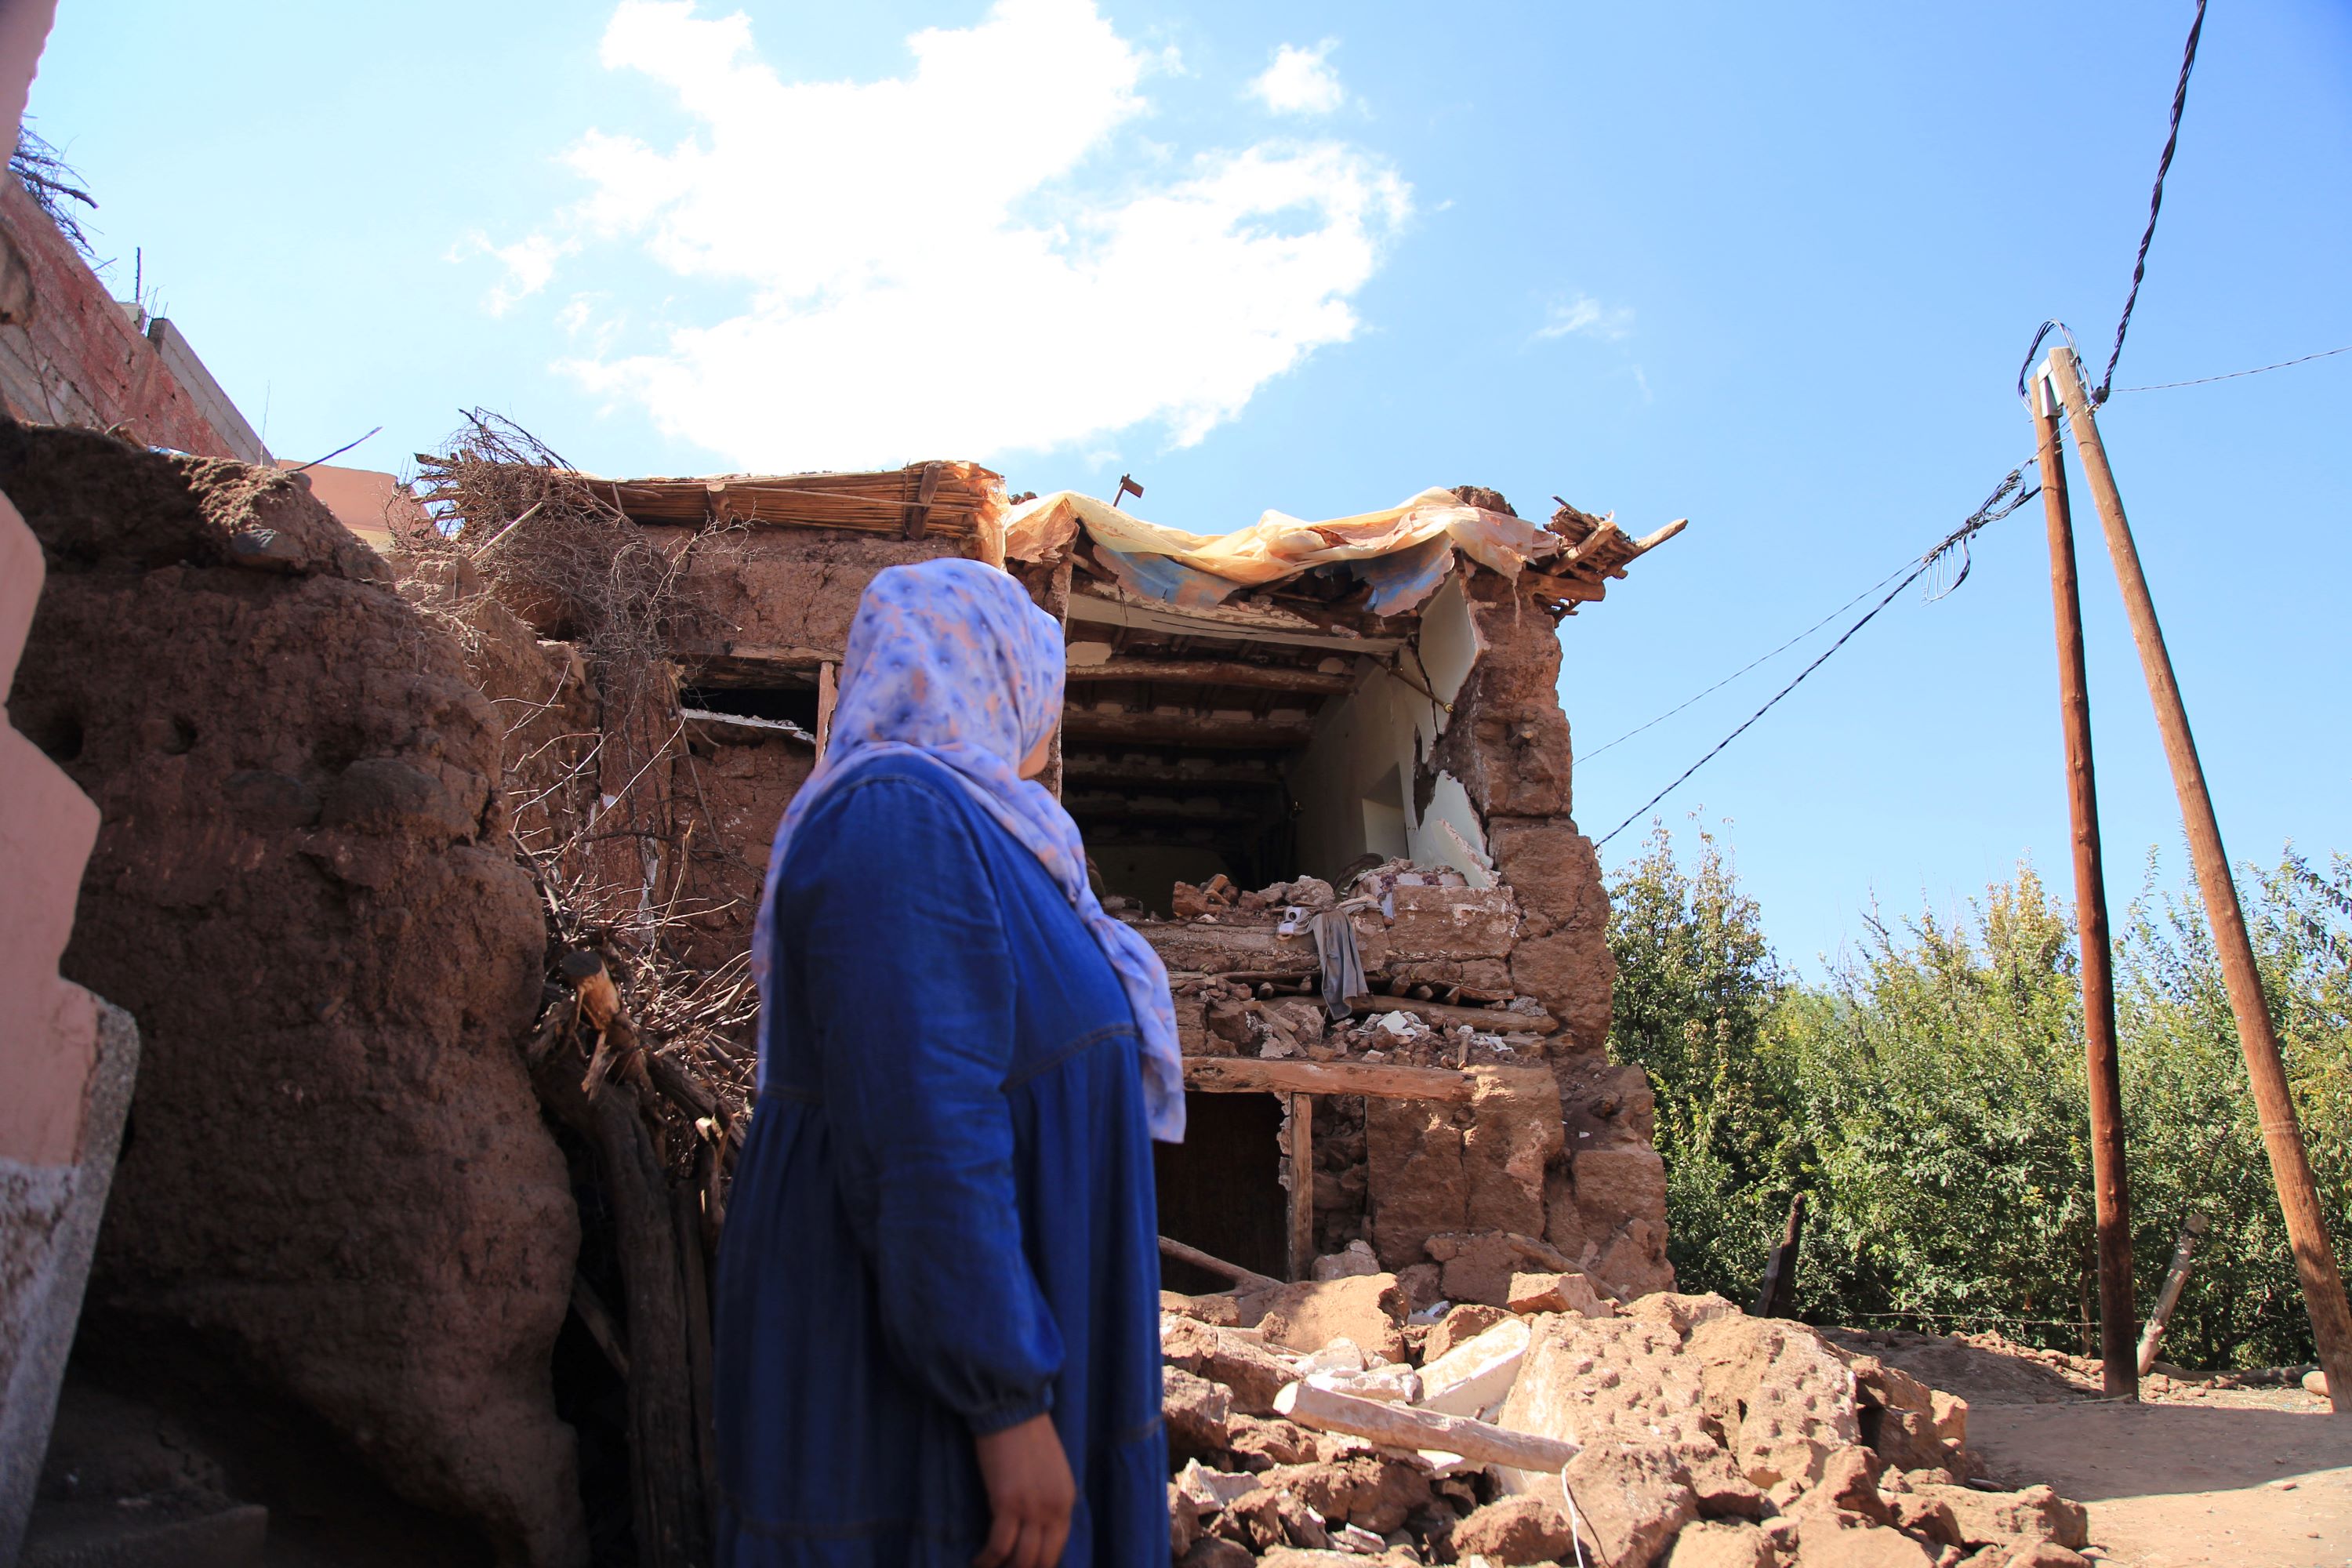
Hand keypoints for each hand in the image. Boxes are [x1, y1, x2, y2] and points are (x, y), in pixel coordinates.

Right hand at [972, 1413, 1074, 1567]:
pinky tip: (978, 1561)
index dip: (1038, 1565)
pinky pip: (998, 1547)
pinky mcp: (1008, 1504)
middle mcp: (1055, 1509)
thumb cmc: (1026, 1435)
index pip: (1057, 1549)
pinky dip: (987, 1560)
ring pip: (1021, 1561)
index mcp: (1067, 1500)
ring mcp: (1033, 1509)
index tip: (1021, 1566)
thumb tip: (1034, 1526)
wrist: (1011, 1409)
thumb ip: (1048, 1499)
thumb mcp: (1050, 1471)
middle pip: (1042, 1561)